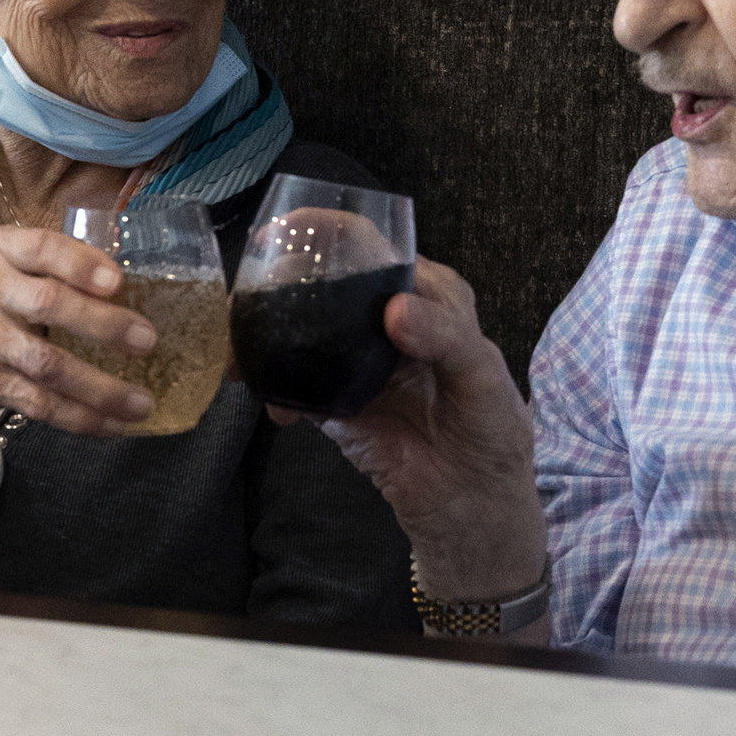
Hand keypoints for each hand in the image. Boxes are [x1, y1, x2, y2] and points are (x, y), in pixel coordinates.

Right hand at [0, 225, 155, 480]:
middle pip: (49, 304)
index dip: (80, 263)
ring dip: (100, 387)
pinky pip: (38, 403)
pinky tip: (113, 424)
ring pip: (48, 364)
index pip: (40, 247)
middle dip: (103, 324)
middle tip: (146, 340)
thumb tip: (125, 284)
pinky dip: (79, 417)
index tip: (118, 281)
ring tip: (141, 401)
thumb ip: (44, 267)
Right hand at [274, 257, 546, 601]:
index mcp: (425, 295)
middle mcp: (383, 320)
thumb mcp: (483, 375)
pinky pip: (295, 388)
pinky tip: (275, 405)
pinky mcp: (334, 406)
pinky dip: (276, 392)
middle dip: (281, 285)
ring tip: (243, 353)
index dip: (329, 232)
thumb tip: (393, 311)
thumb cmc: (491, 429)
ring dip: (267, 339)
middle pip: (324, 285)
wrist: (473, 505)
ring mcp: (354, 362)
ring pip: (301, 333)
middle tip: (248, 297)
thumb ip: (445, 336)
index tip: (287, 230)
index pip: (372, 248)